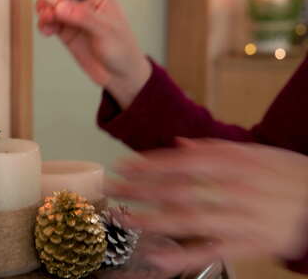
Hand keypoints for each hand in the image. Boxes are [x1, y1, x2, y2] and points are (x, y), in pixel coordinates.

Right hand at [36, 0, 151, 107]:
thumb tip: (62, 6)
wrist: (119, 74)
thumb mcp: (105, 31)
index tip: (55, 0)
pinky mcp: (66, 32)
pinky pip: (50, 24)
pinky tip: (46, 30)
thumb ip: (84, 17)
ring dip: (45, 14)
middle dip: (50, 1)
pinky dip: (44, 25)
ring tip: (45, 23)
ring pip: (52, 9)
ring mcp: (74, 19)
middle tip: (46, 12)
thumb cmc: (121, 49)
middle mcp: (84, 4)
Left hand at [107, 139, 307, 272]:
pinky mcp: (246, 246)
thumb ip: (217, 148)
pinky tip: (156, 257)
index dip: (150, 164)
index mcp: (236, 165)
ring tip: (122, 218)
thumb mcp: (258, 152)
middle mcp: (234, 191)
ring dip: (150, 219)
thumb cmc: (288, 176)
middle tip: (112, 187)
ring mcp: (239, 220)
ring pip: (188, 220)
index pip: (183, 163)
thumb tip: (181, 143)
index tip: (124, 165)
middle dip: (140, 189)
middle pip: (178, 189)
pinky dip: (182, 256)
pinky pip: (209, 252)